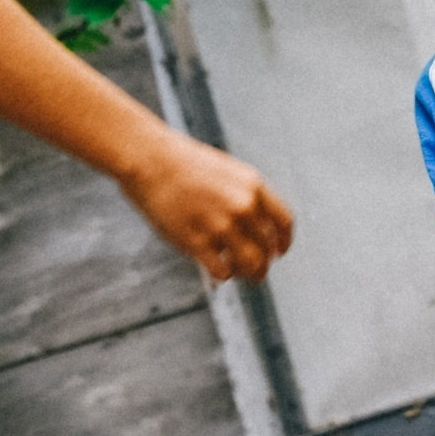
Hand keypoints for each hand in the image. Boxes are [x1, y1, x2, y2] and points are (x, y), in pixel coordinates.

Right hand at [116, 137, 294, 281]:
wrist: (151, 159)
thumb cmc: (185, 165)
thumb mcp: (227, 172)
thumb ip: (245, 197)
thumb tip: (256, 229)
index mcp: (253, 186)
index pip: (284, 222)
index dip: (283, 242)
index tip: (278, 253)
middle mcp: (242, 206)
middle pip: (267, 249)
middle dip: (262, 265)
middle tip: (255, 272)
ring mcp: (220, 225)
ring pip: (251, 265)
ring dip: (248, 276)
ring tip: (239, 275)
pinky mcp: (197, 241)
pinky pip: (222, 272)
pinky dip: (223, 276)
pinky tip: (215, 271)